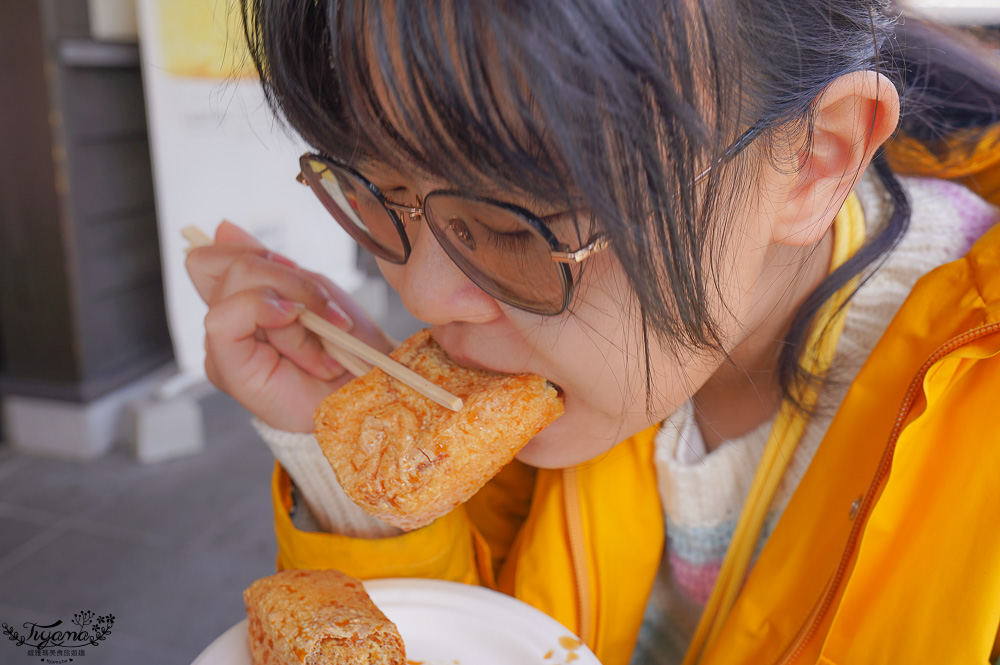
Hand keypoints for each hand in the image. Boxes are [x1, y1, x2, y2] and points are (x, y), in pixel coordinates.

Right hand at [185, 221, 393, 431]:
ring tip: (323, 342)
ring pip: (236, 282)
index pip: (213, 256)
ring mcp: (222, 346)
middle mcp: (227, 323)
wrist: (371, 390)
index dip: (256, 253)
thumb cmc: (349, 348)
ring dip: (294, 305)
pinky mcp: (226, 368)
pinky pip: (226, 318)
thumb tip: (222, 226)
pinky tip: (300, 334)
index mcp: (243, 302)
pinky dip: (271, 315)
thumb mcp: (312, 290)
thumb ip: (266, 265)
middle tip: (325, 311)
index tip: (300, 273)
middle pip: (222, 262)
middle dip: (286, 278)